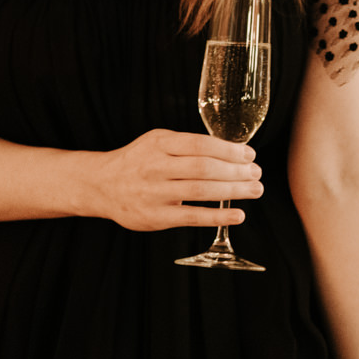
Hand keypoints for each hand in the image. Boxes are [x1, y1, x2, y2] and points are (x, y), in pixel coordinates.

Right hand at [82, 128, 261, 230]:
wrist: (101, 185)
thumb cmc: (138, 161)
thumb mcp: (158, 142)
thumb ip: (188, 144)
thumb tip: (231, 150)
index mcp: (159, 143)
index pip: (201, 144)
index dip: (229, 150)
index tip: (249, 155)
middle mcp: (155, 167)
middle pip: (205, 168)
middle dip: (236, 171)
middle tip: (257, 173)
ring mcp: (154, 193)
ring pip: (201, 191)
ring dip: (233, 191)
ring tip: (255, 190)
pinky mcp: (155, 217)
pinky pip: (192, 217)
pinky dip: (218, 216)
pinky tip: (238, 215)